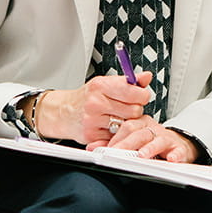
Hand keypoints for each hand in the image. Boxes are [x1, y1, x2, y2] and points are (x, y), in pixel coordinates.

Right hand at [37, 72, 152, 144]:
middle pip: (135, 110)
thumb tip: (147, 76)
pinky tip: (108, 125)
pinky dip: (116, 132)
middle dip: (134, 109)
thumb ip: (129, 81)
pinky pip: (116, 136)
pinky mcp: (91, 136)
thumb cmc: (88, 96)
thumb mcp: (106, 83)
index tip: (139, 96)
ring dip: (126, 122)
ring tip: (116, 116)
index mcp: (101, 85)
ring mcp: (92, 120)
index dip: (142, 95)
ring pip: (127, 124)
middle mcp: (95, 102)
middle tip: (126, 107)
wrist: (63, 112)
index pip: (135, 92)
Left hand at [90, 117, 199, 162]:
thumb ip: (113, 144)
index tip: (105, 151)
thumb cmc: (152, 142)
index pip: (127, 127)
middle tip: (117, 155)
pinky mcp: (179, 147)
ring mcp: (166, 137)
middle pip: (140, 133)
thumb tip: (92, 147)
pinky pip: (178, 150)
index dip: (116, 139)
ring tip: (142, 156)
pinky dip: (175, 154)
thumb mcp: (132, 141)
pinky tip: (171, 159)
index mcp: (141, 124)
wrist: (178, 143)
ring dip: (149, 148)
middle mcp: (153, 128)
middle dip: (127, 145)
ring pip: (157, 140)